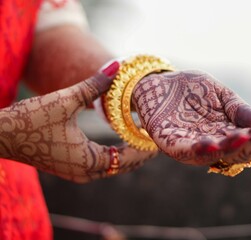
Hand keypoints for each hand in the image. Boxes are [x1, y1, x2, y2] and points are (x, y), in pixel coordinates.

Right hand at [0, 61, 156, 182]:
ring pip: (112, 167)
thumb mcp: (65, 100)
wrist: (0, 135)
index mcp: (89, 161)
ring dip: (127, 155)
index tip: (159, 136)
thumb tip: (117, 66)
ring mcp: (77, 173)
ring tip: (142, 140)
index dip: (146, 148)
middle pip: (123, 166)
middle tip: (156, 138)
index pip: (129, 158)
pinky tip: (119, 144)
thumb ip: (94, 84)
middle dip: (140, 153)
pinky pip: (100, 166)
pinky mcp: (69, 169)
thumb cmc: (30, 120)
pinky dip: (113, 156)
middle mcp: (86, 173)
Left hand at [132, 70, 250, 165]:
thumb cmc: (193, 90)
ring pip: (211, 154)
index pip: (248, 141)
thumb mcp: (221, 95)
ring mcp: (191, 145)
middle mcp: (210, 144)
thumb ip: (239, 109)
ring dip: (226, 148)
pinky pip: (184, 150)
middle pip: (233, 152)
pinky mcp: (169, 141)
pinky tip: (210, 143)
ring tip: (241, 138)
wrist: (161, 82)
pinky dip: (197, 149)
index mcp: (225, 134)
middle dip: (248, 143)